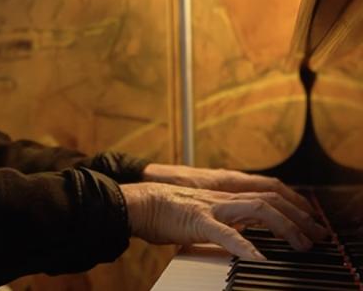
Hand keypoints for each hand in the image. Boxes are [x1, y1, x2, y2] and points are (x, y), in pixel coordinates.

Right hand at [120, 182, 327, 259]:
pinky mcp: (197, 221)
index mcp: (222, 196)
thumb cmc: (160, 211)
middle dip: (299, 216)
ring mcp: (211, 207)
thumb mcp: (197, 215)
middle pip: (270, 198)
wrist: (134, 203)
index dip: (291, 205)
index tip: (308, 222)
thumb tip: (236, 236)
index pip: (265, 194)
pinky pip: (226, 233)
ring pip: (258, 209)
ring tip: (301, 245)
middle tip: (317, 235)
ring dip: (285, 227)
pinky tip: (259, 259)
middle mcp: (221, 197)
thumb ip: (218, 221)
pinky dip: (246, 247)